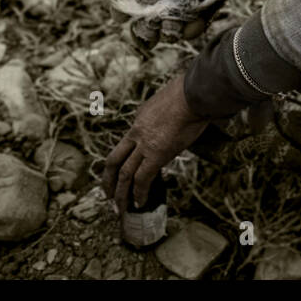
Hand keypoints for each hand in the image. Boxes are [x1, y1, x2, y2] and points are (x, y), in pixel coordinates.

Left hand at [101, 74, 208, 214]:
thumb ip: (171, 111)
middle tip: (107, 193)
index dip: (128, 156)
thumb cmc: (191, 92)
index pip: (130, 140)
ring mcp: (144, 144)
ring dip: (121, 192)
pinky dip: (139, 193)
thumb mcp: (171, 99)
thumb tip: (184, 115)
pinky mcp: (156, 154)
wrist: (193, 93)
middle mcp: (137, 132)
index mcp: (140, 117)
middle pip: (114, 159)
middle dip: (109, 178)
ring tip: (120, 207)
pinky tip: (139, 203)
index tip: (130, 167)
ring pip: (124, 173)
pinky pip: (143, 178)